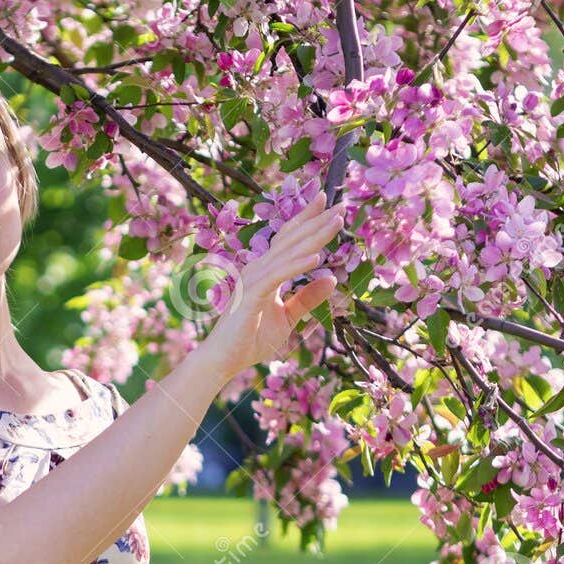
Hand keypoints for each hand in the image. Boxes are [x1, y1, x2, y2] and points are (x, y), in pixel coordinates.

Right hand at [207, 193, 343, 377]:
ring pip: (287, 253)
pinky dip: (296, 266)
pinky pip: (277, 277)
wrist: (222, 360)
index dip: (309, 220)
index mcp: (266, 271)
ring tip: (336, 222)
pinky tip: (316, 258)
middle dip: (317, 220)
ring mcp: (253, 281)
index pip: (290, 240)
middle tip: (341, 203)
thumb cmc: (250, 339)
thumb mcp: (288, 316)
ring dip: (313, 236)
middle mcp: (258, 269)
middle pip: (291, 239)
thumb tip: (332, 278)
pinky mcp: (251, 296)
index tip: (331, 204)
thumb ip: (307, 297)